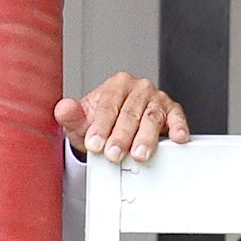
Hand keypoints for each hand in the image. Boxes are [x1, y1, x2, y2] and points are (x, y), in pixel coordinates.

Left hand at [55, 72, 189, 164]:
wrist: (113, 127)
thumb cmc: (98, 123)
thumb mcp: (80, 121)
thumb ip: (71, 115)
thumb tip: (63, 108)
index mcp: (116, 85)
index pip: (108, 105)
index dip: (101, 126)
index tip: (94, 144)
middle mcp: (138, 88)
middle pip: (130, 113)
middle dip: (121, 136)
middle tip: (114, 154)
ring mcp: (156, 99)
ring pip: (152, 117)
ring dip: (146, 137)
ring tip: (139, 154)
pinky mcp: (171, 110)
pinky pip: (176, 117)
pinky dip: (178, 127)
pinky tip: (177, 137)